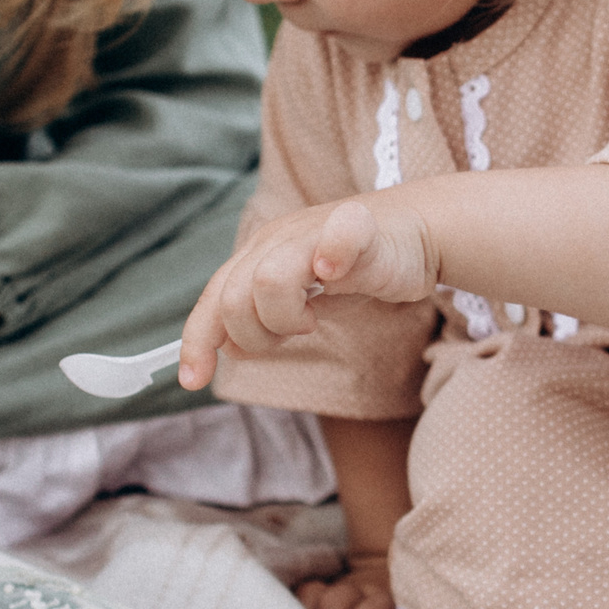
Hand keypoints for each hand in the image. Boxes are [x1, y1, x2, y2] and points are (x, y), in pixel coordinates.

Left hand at [180, 196, 435, 388]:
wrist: (414, 233)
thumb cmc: (354, 269)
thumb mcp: (299, 300)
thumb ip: (261, 318)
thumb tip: (228, 349)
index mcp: (258, 254)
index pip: (212, 299)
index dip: (197, 342)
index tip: (194, 380)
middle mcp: (277, 239)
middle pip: (233, 299)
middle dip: (256, 335)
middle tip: (292, 332)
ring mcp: (314, 231)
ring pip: (267, 280)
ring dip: (286, 316)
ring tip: (313, 316)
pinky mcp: (358, 227)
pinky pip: (337, 239)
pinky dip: (331, 258)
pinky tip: (334, 276)